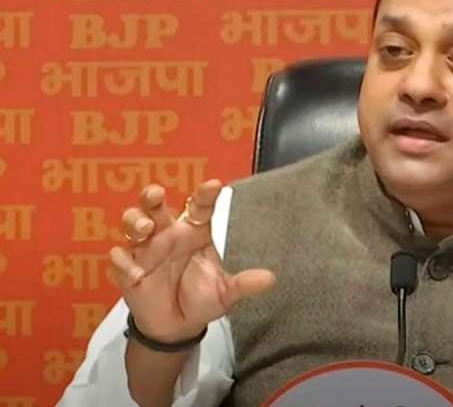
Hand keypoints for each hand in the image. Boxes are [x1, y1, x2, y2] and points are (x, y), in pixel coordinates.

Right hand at [109, 180, 274, 342]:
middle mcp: (169, 234)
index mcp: (195, 232)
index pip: (200, 206)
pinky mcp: (128, 269)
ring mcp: (146, 250)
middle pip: (155, 205)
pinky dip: (123, 260)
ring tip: (145, 230)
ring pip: (132, 223)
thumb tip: (270, 278)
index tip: (214, 186)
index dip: (205, 194)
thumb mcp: (225, 293)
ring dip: (135, 221)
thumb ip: (244, 284)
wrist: (178, 327)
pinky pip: (120, 257)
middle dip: (152, 195)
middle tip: (156, 194)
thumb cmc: (202, 299)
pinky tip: (134, 270)